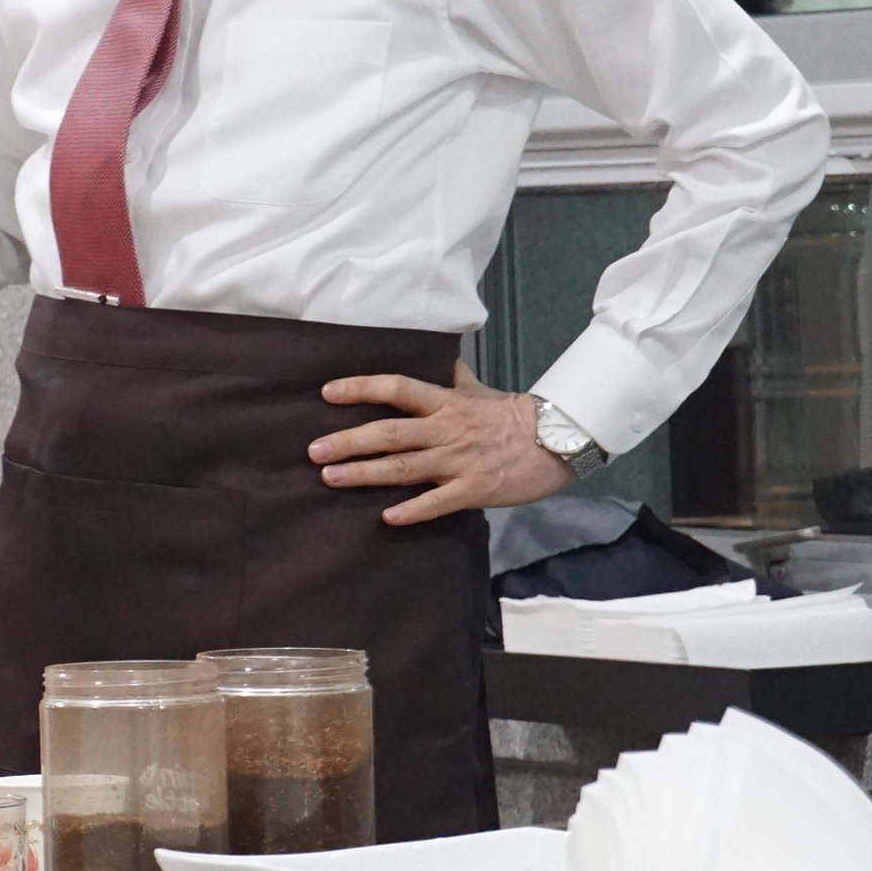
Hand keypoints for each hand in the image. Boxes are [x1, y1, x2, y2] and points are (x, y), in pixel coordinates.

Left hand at [307, 360, 574, 525]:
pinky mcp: (475, 489)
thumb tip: (435, 352)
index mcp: (445, 402)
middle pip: (390, 432)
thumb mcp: (476, 390)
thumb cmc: (511, 416)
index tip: (327, 393)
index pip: (396, 388)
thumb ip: (449, 377)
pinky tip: (387, 518)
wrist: (557, 441)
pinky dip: (413, 510)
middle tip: (313, 450)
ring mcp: (459, 461)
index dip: (361, 388)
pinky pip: (438, 502)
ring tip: (330, 478)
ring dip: (365, 473)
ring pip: (405, 467)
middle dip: (349, 441)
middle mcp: (446, 430)